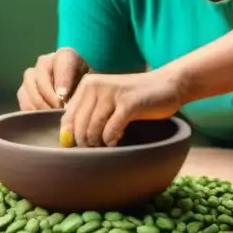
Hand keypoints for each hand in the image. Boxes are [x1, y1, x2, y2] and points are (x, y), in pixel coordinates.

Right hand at [17, 48, 89, 110]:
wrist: (79, 98)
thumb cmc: (87, 91)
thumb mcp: (91, 88)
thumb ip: (83, 92)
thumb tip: (69, 106)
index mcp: (66, 56)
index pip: (63, 60)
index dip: (62, 78)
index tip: (64, 96)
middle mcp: (46, 61)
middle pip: (41, 73)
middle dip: (49, 94)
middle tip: (58, 111)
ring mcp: (33, 75)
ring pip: (29, 85)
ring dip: (40, 103)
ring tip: (51, 117)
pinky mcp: (24, 90)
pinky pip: (23, 98)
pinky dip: (31, 110)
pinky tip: (42, 119)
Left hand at [61, 69, 184, 147]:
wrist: (166, 85)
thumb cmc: (133, 99)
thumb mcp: (106, 102)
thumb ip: (86, 115)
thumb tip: (66, 140)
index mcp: (87, 85)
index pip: (67, 118)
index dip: (72, 137)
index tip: (84, 146)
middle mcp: (96, 86)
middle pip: (79, 127)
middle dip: (87, 143)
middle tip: (99, 147)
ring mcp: (113, 93)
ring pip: (93, 130)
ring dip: (100, 143)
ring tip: (109, 143)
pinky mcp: (129, 103)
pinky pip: (111, 131)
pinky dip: (112, 140)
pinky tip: (118, 139)